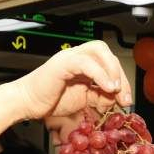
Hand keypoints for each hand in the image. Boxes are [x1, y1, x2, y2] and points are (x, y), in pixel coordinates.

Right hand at [10, 40, 129, 130]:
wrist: (27, 103)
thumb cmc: (49, 100)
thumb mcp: (83, 100)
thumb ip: (99, 97)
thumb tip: (116, 98)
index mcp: (83, 62)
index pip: (109, 63)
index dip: (122, 80)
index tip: (126, 100)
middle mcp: (77, 55)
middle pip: (107, 53)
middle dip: (120, 75)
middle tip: (124, 97)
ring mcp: (70, 56)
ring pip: (99, 50)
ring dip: (112, 70)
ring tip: (115, 90)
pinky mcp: (63, 63)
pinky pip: (86, 63)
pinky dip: (100, 74)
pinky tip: (108, 88)